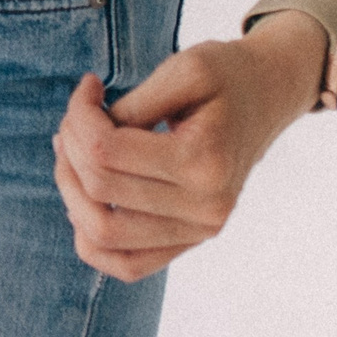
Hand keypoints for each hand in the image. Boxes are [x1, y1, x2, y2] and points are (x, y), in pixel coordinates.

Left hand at [50, 16, 324, 280]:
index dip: (78, 114)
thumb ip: (133, 105)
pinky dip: (90, 239)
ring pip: (99, 233)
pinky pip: (124, 265)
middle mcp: (205, 208)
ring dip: (70, 189)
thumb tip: (85, 138)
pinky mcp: (189, 243)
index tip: (89, 86)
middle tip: (79, 115)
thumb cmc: (223, 77)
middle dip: (71, 144)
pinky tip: (84, 196)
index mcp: (204, 162)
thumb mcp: (182, 70)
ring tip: (73, 152)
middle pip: (97, 188)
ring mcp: (199, 232)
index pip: (103, 150)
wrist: (267, 97)